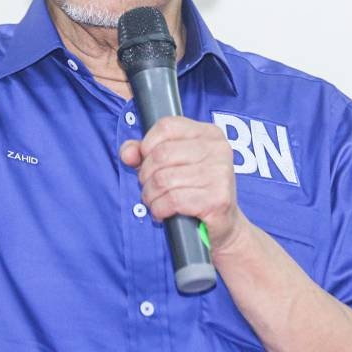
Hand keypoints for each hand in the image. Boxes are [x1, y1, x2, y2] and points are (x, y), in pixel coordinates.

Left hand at [120, 116, 249, 253]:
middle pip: (161, 154)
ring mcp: (220, 174)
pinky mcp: (217, 199)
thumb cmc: (195, 190)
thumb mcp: (171, 164)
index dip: (147, 145)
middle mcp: (218, 150)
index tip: (146, 161)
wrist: (223, 225)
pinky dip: (159, 208)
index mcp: (209, 133)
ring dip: (151, 195)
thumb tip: (128, 154)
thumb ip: (144, 153)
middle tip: (149, 187)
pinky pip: (172, 200)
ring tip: (155, 201)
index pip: (166, 126)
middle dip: (146, 175)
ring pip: (163, 179)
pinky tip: (163, 212)